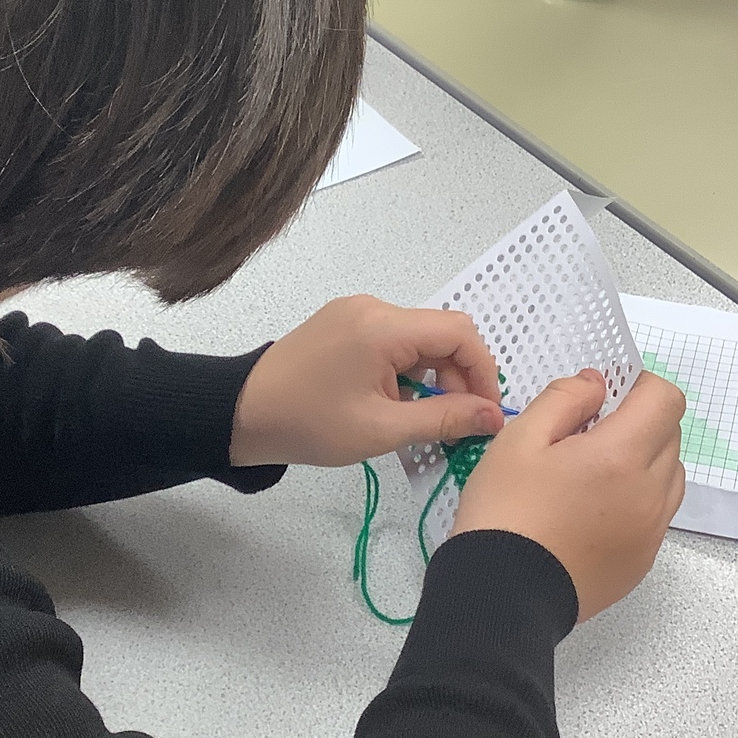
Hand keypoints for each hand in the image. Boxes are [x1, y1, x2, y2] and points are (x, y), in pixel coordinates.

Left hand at [231, 296, 506, 468]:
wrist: (243, 413)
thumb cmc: (309, 425)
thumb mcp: (382, 430)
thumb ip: (444, 419)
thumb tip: (494, 416)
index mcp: (383, 327)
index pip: (460, 333)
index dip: (483, 372)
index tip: (485, 412)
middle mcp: (373, 307)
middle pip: (441, 333)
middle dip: (458, 377)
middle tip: (456, 423)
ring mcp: (356, 311)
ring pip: (419, 337)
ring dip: (433, 375)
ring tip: (424, 418)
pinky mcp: (344, 322)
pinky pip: (394, 338)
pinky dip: (408, 368)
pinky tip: (398, 401)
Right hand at [453, 371, 685, 623]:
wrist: (501, 595)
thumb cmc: (505, 512)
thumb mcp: (519, 439)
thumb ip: (564, 399)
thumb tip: (597, 384)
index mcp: (621, 455)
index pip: (666, 399)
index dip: (640, 385)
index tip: (607, 395)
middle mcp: (650, 492)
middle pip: (670, 435)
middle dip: (638, 422)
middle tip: (587, 435)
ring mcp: (651, 531)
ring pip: (669, 476)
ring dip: (643, 461)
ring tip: (592, 475)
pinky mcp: (643, 560)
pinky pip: (656, 514)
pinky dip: (637, 500)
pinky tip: (592, 512)